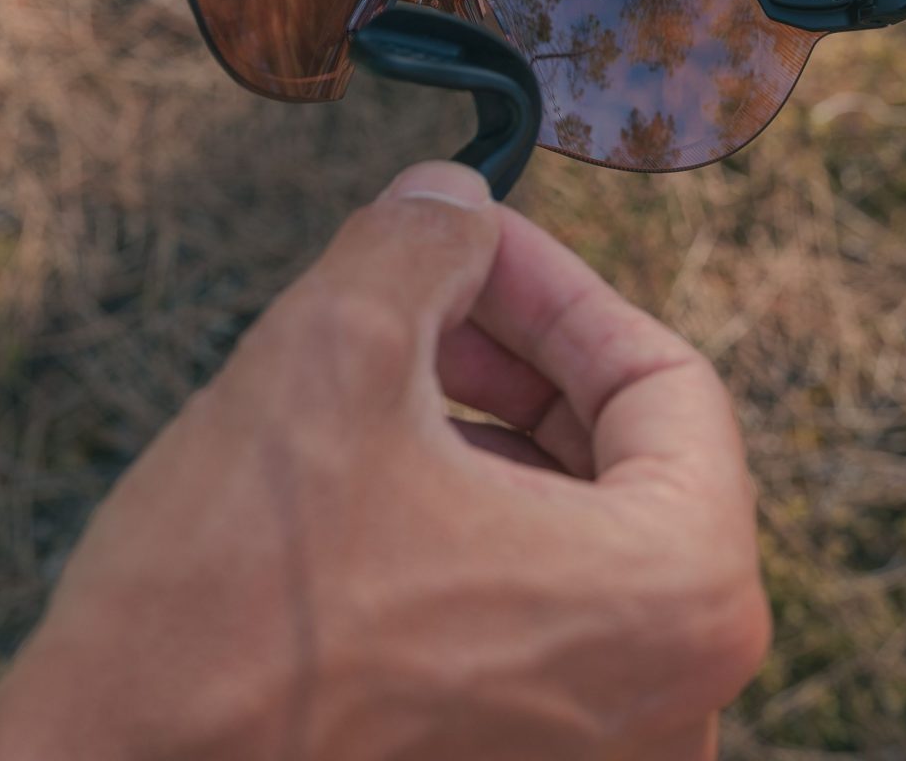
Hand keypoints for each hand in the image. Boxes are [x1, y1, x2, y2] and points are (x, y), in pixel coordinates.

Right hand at [0, 162, 768, 759]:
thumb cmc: (225, 610)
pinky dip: (465, 549)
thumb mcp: (326, 356)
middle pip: (628, 468)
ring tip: (369, 399)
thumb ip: (419, 245)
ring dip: (484, 450)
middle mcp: (675, 704)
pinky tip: (358, 508)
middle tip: (416, 310)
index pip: (666, 380)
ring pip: (572, 550)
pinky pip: (528, 637)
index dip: (553, 286)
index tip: (466, 247)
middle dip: (518, 366)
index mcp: (680, 596)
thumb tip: (454, 202)